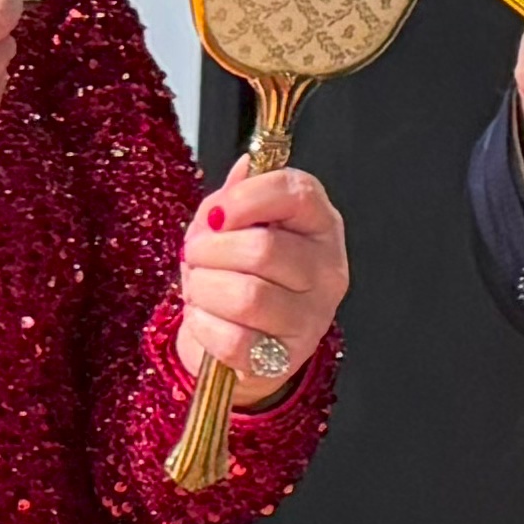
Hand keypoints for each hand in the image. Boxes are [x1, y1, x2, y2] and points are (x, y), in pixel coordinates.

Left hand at [173, 166, 346, 395]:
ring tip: (200, 288)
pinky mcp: (286, 358)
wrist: (234, 337)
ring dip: (205, 289)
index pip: (296, 194)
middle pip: (263, 249)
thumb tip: (246, 165)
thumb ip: (237, 196)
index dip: (246, 199)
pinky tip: (205, 319)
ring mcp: (313, 317)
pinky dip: (205, 327)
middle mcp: (327, 270)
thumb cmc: (235, 272)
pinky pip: (234, 340)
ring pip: (247, 296)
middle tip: (196, 256)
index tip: (215, 214)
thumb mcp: (232, 225)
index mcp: (319, 225)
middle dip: (210, 252)